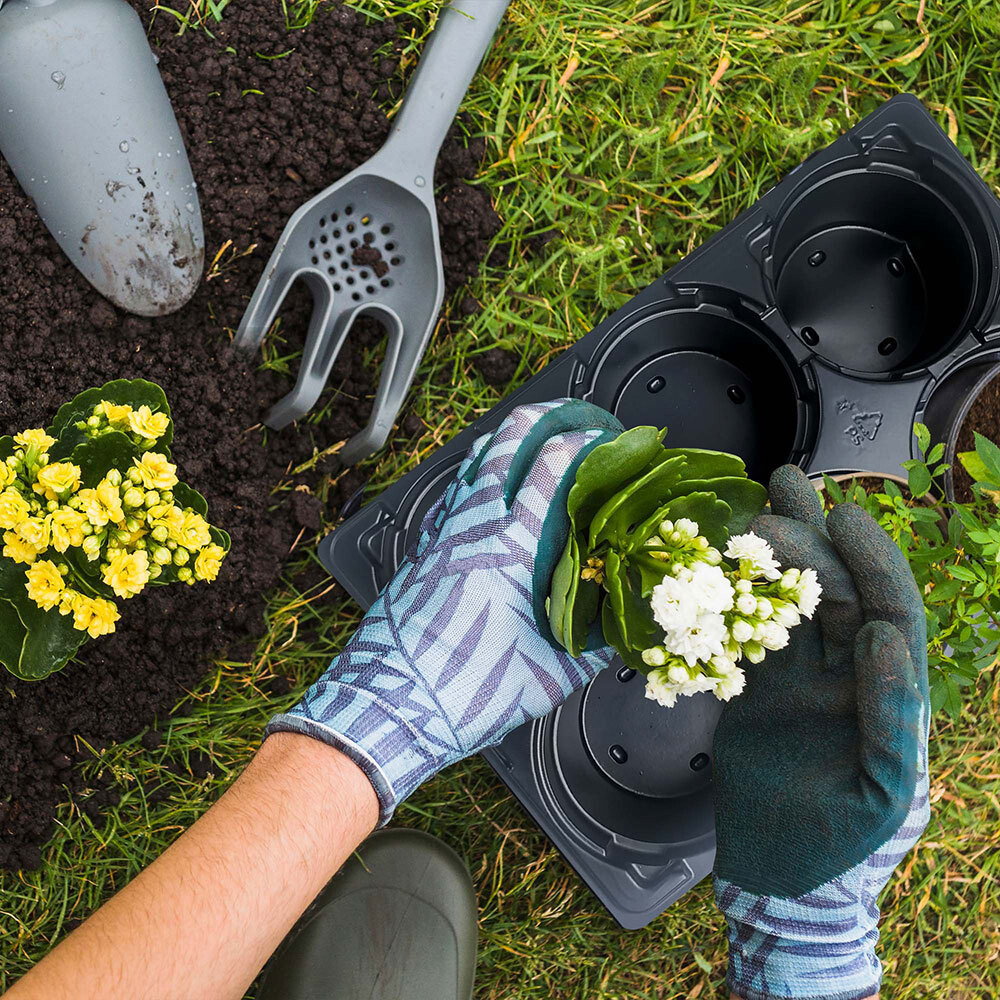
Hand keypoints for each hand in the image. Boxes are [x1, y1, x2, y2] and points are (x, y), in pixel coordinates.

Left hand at [268, 399, 623, 821]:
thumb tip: (620, 627)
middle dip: (543, 415)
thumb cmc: (464, 693)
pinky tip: (487, 489)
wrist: (388, 707)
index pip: (552, 469)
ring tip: (533, 435)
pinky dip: (476, 476)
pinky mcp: (421, 549)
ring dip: (505, 440)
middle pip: (505, 443)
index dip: (584, 441)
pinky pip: (453, 494)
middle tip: (571, 413)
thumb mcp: (548, 676)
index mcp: (511, 551)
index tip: (608, 437)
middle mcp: (472, 529)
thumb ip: (591, 646)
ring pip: (473, 462)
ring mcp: (441, 534)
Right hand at [712, 465, 928, 999]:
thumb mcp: (882, 792)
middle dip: (813, 538)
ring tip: (757, 503)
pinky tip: (720, 564)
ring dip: (776, 555)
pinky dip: (735, 598)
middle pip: (835, 592)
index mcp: (886, 695)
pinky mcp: (758, 690)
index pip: (887, 612)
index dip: (870, 561)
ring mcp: (801, 680)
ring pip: (789, 603)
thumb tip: (883, 638)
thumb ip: (893, 716)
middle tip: (780, 490)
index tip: (843, 517)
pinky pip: (748, 634)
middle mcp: (846, 677)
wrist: (779, 877)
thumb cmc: (839, 847)